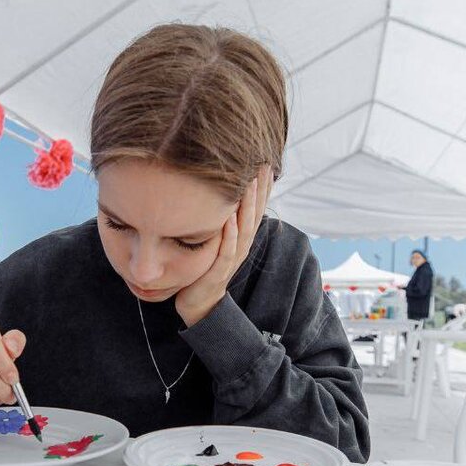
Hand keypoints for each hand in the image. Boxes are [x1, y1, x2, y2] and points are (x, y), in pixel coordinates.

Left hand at [174, 167, 270, 326]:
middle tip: (263, 165)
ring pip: (244, 229)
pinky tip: (230, 219)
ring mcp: (232, 258)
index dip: (263, 187)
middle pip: (255, 214)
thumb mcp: (218, 240)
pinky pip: (227, 251)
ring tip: (249, 184)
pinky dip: (230, 235)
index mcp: (243, 237)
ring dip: (248, 207)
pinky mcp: (219, 271)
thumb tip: (223, 195)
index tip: (266, 163)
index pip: (257, 208)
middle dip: (259, 190)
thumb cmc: (207, 267)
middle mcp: (242, 245)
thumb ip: (223, 220)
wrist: (200, 302)